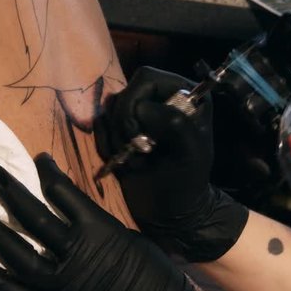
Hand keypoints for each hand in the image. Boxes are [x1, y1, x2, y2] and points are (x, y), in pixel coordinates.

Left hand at [0, 154, 250, 290]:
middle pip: (33, 216)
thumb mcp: (131, 240)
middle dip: (9, 190)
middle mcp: (75, 253)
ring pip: (19, 253)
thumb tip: (74, 214)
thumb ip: (99, 226)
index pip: (62, 192)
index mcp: (99, 230)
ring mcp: (62, 285)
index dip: (47, 173)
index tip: (37, 161)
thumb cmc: (157, 279)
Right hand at [94, 66, 248, 261]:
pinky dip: (106, 145)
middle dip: (124, 125)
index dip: (136, 104)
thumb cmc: (185, 183)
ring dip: (116, 138)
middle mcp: (161, 98)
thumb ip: (174, 123)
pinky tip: (125, 163)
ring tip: (136, 160)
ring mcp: (139, 113)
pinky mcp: (121, 130)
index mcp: (185, 94)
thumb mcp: (190, 153)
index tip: (141, 137)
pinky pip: (100, 125)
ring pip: (110, 108)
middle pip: (124, 92)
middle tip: (138, 152)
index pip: (147, 78)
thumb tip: (142, 108)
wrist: (169, 213)